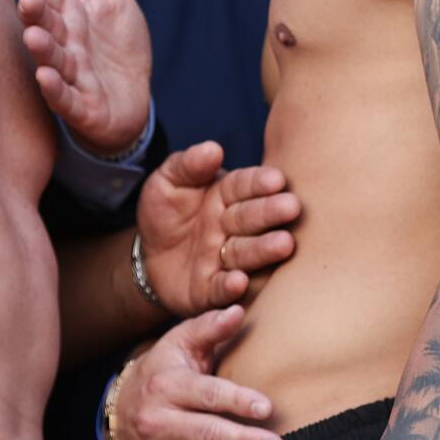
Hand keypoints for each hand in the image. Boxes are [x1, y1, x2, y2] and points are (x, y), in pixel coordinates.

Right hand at [10, 0, 151, 154]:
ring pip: (52, 59)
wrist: (130, 97)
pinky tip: (46, 77)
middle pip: (45, 23)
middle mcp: (63, 40)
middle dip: (35, 11)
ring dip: (42, 49)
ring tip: (34, 35)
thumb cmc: (112, 42)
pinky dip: (56, 89)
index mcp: (65, 11)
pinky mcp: (82, 106)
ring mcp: (70, 74)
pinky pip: (67, 98)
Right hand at [111, 307, 282, 439]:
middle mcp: (159, 420)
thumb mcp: (179, 342)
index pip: (207, 394)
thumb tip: (238, 309)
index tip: (267, 408)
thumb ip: (210, 328)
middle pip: (204, 433)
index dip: (237, 401)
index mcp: (169, 385)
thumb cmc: (162, 370)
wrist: (117, 406)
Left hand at [137, 141, 298, 315]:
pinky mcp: (209, 290)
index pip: (243, 186)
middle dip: (271, 213)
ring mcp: (222, 259)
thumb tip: (213, 149)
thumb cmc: (165, 212)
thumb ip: (188, 165)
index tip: (276, 179)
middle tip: (293, 207)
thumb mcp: (167, 182)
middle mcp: (230, 227)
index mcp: (225, 196)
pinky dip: (230, 286)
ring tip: (284, 243)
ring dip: (264, 249)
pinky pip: (219, 288)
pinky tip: (239, 281)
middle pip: (250, 218)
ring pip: (244, 252)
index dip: (259, 183)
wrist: (147, 256)